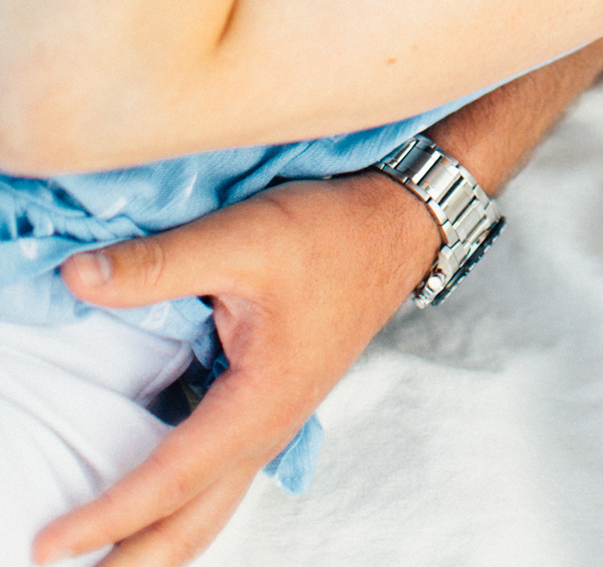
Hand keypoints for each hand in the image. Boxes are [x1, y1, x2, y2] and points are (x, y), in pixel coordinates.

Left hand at [35, 174, 438, 566]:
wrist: (393, 229)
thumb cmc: (327, 232)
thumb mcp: (243, 237)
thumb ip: (159, 262)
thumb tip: (77, 277)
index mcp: (258, 405)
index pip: (167, 481)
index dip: (104, 516)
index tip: (48, 546)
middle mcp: (264, 431)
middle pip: (188, 527)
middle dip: (128, 563)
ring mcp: (269, 425)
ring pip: (203, 511)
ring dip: (152, 544)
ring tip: (103, 563)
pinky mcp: (267, 407)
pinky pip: (215, 480)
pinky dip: (176, 508)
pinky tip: (150, 500)